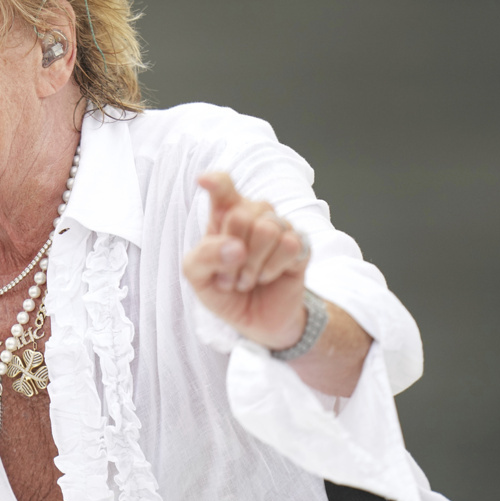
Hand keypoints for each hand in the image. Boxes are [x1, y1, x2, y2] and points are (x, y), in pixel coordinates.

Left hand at [183, 173, 310, 349]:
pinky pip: (289, 245)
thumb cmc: (225, 291)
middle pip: (241, 215)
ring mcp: (279, 227)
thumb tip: (234, 247)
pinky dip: (272, 269)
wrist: (256, 320)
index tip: (203, 180)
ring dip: (252, 265)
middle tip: (230, 275)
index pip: (223, 187)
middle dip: (231, 254)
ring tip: (248, 279)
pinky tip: (268, 277)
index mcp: (224, 215)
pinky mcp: (301, 244)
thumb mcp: (198, 277)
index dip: (216, 182)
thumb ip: (204, 257)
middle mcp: (253, 214)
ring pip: (267, 229)